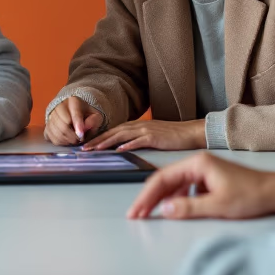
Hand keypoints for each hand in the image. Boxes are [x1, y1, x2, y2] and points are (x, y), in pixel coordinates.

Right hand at [44, 96, 104, 144]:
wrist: (75, 113)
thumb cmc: (87, 115)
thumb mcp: (96, 116)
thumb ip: (93, 121)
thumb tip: (85, 128)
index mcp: (73, 101)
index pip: (75, 113)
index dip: (78, 125)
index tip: (81, 135)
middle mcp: (59, 106)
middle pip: (63, 125)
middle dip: (73, 136)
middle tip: (80, 140)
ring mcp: (51, 115)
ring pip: (56, 132)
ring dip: (66, 140)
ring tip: (74, 140)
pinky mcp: (47, 125)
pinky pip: (50, 136)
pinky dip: (59, 141)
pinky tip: (66, 140)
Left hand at [82, 119, 204, 151]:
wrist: (190, 132)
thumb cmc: (172, 136)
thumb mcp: (151, 135)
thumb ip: (137, 138)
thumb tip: (123, 145)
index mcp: (137, 126)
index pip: (113, 131)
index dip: (99, 137)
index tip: (87, 145)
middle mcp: (139, 126)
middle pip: (113, 132)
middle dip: (97, 140)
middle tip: (84, 148)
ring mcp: (147, 130)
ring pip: (122, 135)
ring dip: (107, 142)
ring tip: (95, 148)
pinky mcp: (155, 137)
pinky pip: (139, 140)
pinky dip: (128, 144)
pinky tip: (120, 149)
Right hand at [126, 152, 274, 220]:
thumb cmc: (252, 195)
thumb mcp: (218, 205)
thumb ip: (189, 208)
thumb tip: (165, 211)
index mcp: (198, 163)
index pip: (162, 178)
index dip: (146, 196)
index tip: (136, 211)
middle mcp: (198, 163)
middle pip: (165, 180)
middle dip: (149, 198)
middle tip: (136, 215)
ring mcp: (203, 171)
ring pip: (174, 184)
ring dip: (161, 200)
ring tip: (149, 214)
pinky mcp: (209, 179)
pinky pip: (185, 188)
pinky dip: (176, 199)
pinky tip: (173, 210)